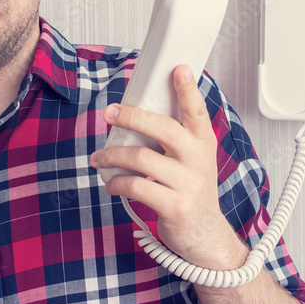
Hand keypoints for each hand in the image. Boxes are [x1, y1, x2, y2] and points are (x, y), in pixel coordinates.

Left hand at [90, 65, 247, 269]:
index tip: (179, 69)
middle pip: (163, 129)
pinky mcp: (173, 205)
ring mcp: (187, 183)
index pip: (197, 110)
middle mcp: (197, 159)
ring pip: (141, 158)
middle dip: (132, 117)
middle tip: (110, 113)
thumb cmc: (191, 189)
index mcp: (203, 142)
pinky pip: (135, 186)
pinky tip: (111, 183)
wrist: (205, 234)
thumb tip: (136, 112)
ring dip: (112, 156)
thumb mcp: (193, 158)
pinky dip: (116, 183)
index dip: (188, 89)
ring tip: (99, 158)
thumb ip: (175, 136)